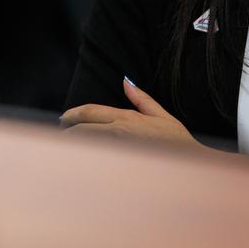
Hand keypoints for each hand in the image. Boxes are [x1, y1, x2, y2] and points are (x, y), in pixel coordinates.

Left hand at [60, 77, 201, 150]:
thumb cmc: (177, 141)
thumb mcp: (161, 115)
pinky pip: (95, 159)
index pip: (91, 112)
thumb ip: (141, 99)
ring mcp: (117, 149)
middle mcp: (119, 132)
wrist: (188, 166)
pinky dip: (86, 157)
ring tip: (66, 146)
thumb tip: (126, 81)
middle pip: (83, 128)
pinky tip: (82, 161)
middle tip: (60, 132)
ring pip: (86, 144)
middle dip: (67, 130)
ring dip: (74, 144)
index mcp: (126, 118)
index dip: (73, 114)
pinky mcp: (119, 164)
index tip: (63, 119)